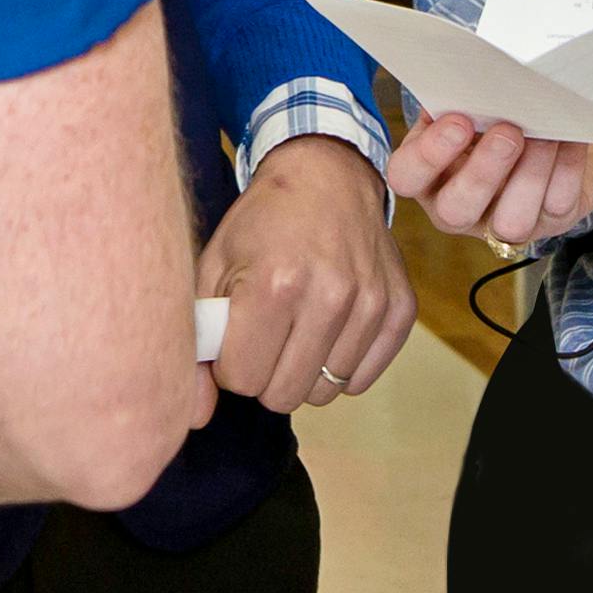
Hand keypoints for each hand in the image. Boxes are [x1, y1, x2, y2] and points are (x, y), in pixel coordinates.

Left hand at [196, 139, 413, 412]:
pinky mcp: (399, 309)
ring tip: (297, 325)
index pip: (242, 380)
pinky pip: (360, 380)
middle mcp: (329, 296)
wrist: (328, 175)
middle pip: (283, 395)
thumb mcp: (213, 270)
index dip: (231, 361)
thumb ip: (198, 345)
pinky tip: (329, 326)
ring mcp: (370, 303)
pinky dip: (340, 364)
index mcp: (275, 284)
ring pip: (323, 394)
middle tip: (265, 331)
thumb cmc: (261, 223)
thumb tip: (193, 417)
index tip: (236, 332)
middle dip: (265, 371)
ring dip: (303, 369)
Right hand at [385, 114, 592, 244]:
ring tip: (545, 135)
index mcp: (427, 176)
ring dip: (530, 175)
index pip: (407, 176)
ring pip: (512, 221)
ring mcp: (504, 222)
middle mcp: (459, 208)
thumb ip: (460, 100)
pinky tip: (570, 138)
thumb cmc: (493, 117)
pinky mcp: (549, 223)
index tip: (458, 121)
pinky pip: (557, 205)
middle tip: (508, 131)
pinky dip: (567, 169)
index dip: (428, 154)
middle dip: (483, 171)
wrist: (543, 135)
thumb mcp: (468, 108)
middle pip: (456, 209)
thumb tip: (471, 79)